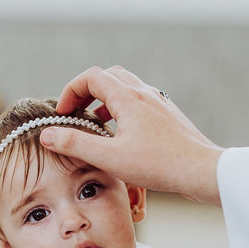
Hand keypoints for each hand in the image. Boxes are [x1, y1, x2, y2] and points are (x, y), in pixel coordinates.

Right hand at [41, 66, 224, 203]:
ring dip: (106, 101)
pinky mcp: (169, 116)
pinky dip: (124, 111)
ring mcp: (159, 103)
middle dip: (87, 91)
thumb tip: (46, 134)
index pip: (91, 77)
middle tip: (76, 114)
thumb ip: (76, 144)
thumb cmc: (159, 165)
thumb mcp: (110, 158)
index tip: (62, 114)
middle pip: (109, 76)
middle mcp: (145, 93)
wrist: (202, 171)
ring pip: (127, 88)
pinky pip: (141, 102)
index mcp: (128, 98)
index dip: (70, 91)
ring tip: (96, 125)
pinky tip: (124, 136)